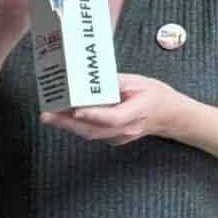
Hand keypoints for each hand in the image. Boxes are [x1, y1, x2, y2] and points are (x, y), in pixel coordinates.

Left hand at [41, 75, 179, 145]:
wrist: (170, 116)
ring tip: (49, 116)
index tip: (76, 109)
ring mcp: (120, 137)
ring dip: (69, 125)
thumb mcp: (140, 81)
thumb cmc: (156, 95)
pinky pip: (93, 132)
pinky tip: (64, 117)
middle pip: (94, 130)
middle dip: (68, 123)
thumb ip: (117, 82)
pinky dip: (78, 126)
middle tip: (47, 115)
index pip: (112, 117)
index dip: (93, 114)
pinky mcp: (114, 138)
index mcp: (137, 112)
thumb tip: (93, 79)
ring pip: (91, 134)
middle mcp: (127, 129)